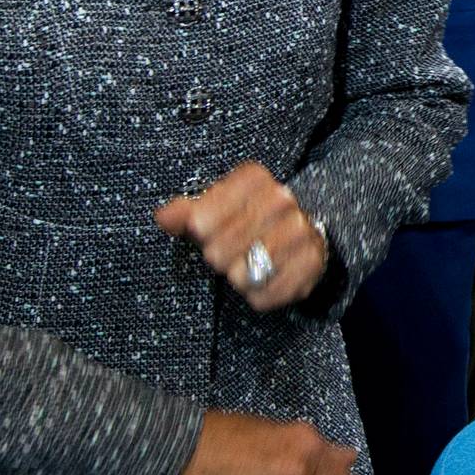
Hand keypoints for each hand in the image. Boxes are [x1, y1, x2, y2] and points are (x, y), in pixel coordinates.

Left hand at [155, 163, 331, 311]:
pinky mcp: (311, 263)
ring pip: (244, 275)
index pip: (201, 220)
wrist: (299, 233)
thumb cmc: (246, 220)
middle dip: (219, 258)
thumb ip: (185, 213)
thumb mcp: (214, 209)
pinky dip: (259, 295)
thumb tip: (162, 217)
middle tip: (229, 252)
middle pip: (220, 250)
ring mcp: (301, 231)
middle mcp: (282, 199)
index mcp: (253, 179)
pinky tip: (266, 278)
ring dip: (239, 278)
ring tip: (247, 265)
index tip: (207, 232)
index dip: (199, 234)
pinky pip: (266, 295)